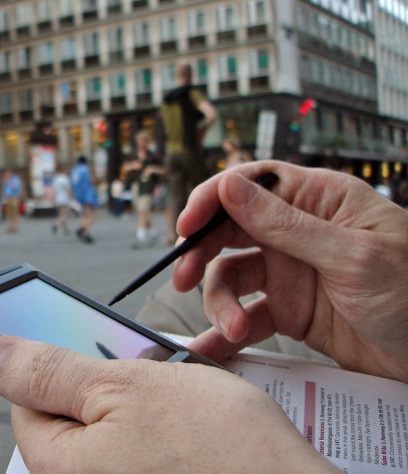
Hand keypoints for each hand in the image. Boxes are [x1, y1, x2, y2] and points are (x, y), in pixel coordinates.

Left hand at [0, 336, 337, 473]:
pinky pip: (137, 443)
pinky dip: (156, 419)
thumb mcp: (123, 387)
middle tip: (143, 371)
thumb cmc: (217, 444)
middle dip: (103, 380)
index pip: (23, 400)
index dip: (53, 362)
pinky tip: (188, 413)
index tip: (82, 343)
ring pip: (107, 423)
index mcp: (60, 464)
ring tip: (176, 395)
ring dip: (136, 396)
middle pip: (68, 413)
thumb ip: (48, 372)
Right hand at [173, 161, 407, 382]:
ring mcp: (289, 272)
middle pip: (228, 230)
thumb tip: (228, 188)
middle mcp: (296, 232)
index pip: (250, 184)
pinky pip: (245, 316)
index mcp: (317, 199)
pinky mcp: (288, 310)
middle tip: (183, 279)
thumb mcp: (353, 256)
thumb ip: (286, 224)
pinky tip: (214, 350)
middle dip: (201, 254)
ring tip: (232, 330)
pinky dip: (225, 332)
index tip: (185, 227)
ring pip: (231, 277)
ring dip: (220, 303)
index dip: (211, 199)